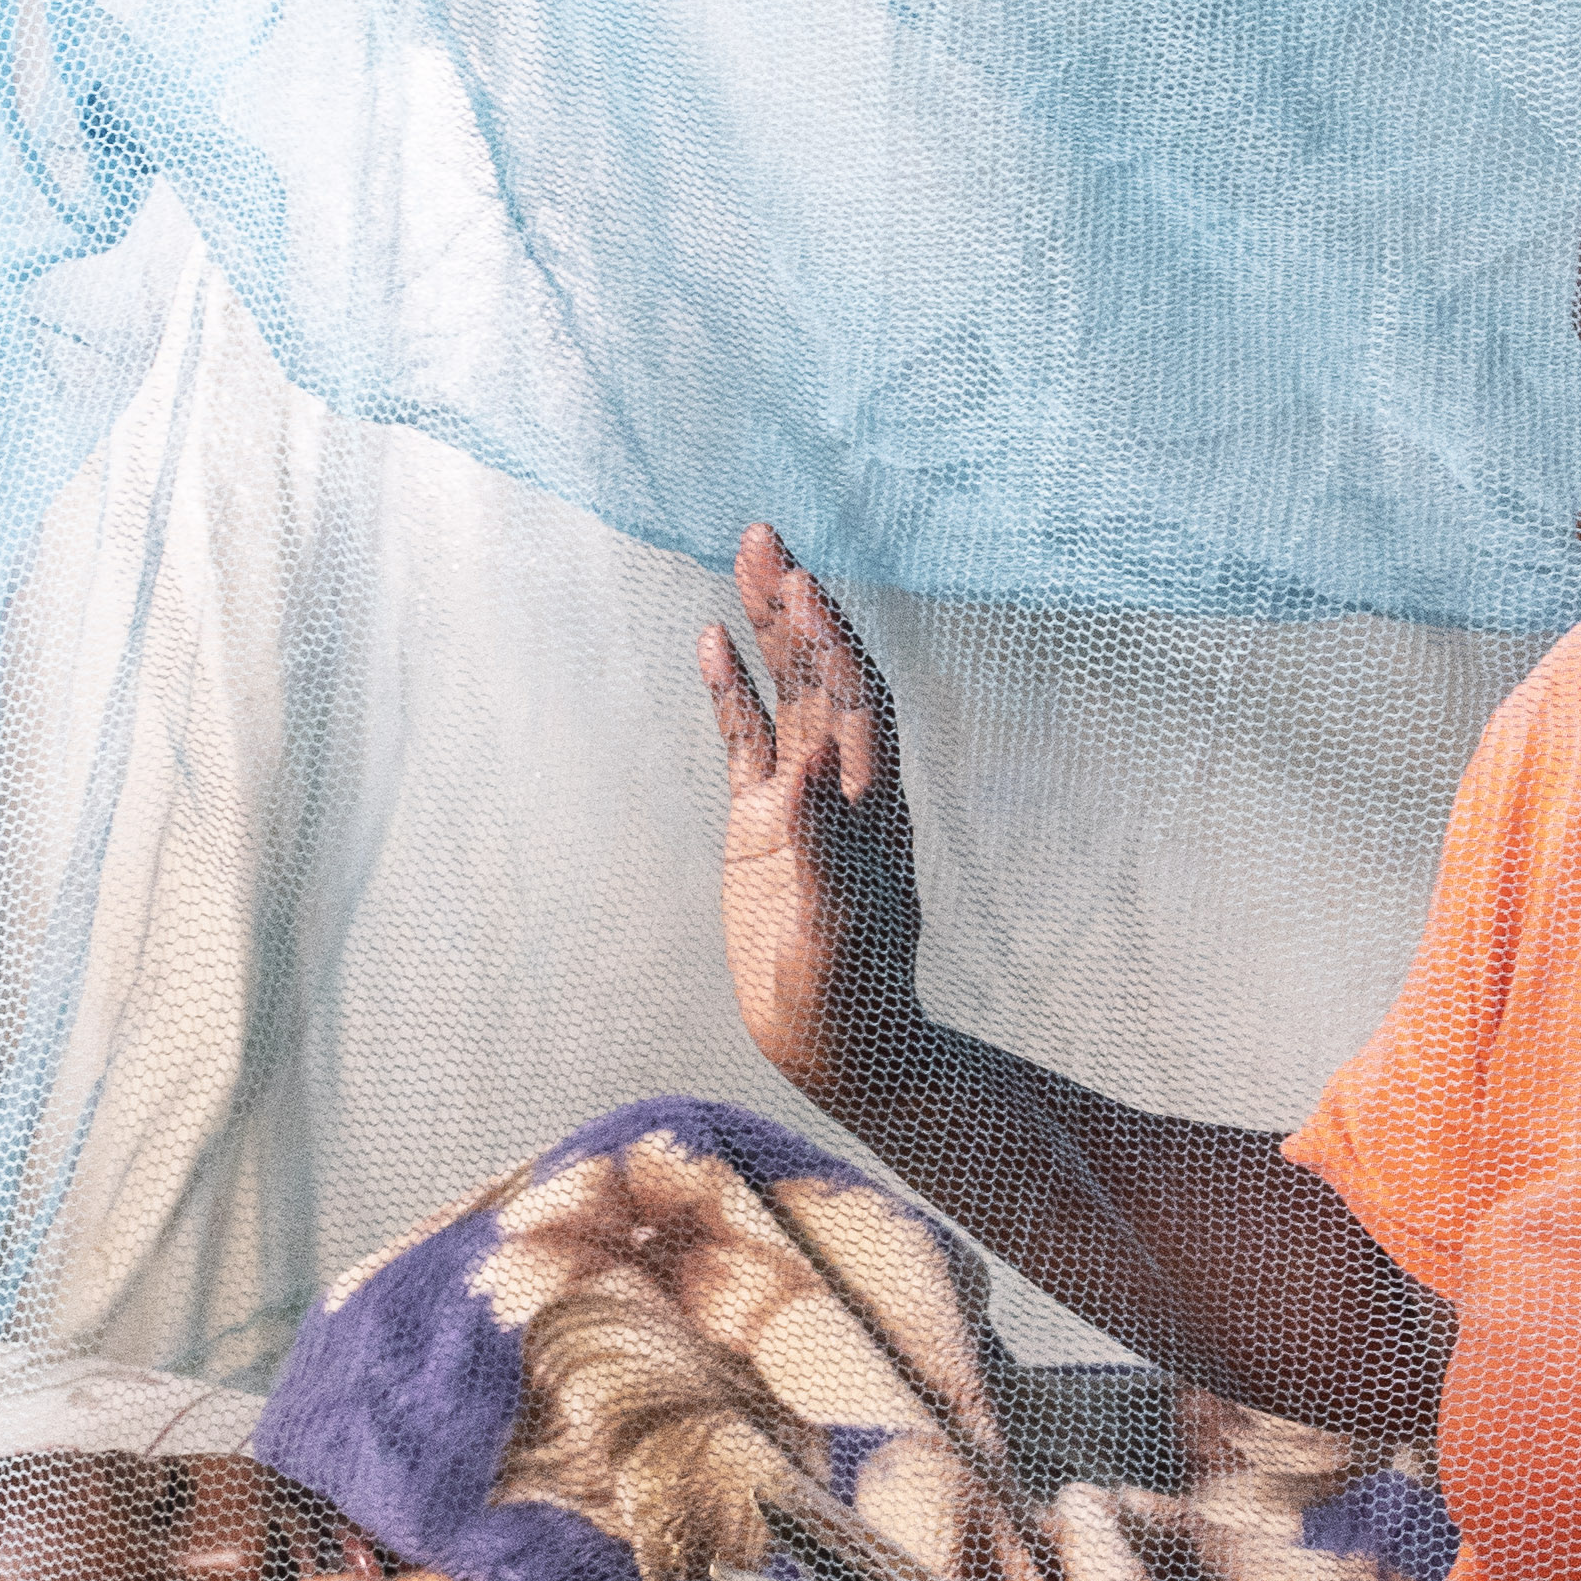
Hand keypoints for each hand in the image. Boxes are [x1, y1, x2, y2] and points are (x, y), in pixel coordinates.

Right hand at [705, 521, 930, 1107]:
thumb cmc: (849, 1001)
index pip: (855, 704)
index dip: (831, 643)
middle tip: (764, 533)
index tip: (799, 585)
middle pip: (823, 677)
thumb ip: (825, 846)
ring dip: (770, 627)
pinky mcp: (760, 825)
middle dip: (796, 605)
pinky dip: (731, 691)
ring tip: (748, 552)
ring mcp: (799, 802)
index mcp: (869, 806)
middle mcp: (840, 788)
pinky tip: (711, 641)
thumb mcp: (838, 931)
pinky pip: (745, 741)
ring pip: (787, 694)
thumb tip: (811, 762)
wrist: (840, 1047)